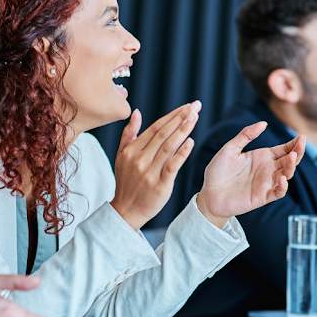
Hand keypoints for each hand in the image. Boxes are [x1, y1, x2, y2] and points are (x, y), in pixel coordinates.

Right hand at [110, 101, 200, 229]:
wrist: (125, 211)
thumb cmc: (126, 183)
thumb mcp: (121, 156)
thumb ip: (129, 134)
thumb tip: (136, 112)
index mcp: (131, 150)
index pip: (155, 127)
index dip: (172, 115)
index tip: (186, 106)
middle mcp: (139, 159)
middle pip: (163, 134)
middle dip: (181, 118)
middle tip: (195, 106)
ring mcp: (149, 172)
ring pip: (168, 146)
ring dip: (183, 130)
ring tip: (195, 117)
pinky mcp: (159, 185)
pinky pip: (172, 166)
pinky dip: (182, 153)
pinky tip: (191, 142)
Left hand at [197, 122, 305, 227]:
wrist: (209, 193)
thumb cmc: (218, 171)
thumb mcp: (230, 149)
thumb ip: (245, 135)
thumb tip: (263, 123)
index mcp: (262, 157)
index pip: (284, 149)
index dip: (294, 144)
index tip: (301, 137)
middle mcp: (267, 170)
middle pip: (289, 160)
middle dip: (297, 152)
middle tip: (301, 142)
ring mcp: (266, 184)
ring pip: (286, 175)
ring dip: (291, 166)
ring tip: (292, 157)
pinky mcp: (262, 197)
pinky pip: (277, 193)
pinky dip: (283, 187)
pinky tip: (282, 178)